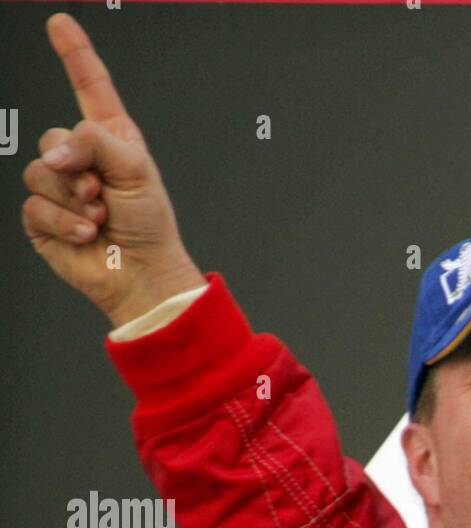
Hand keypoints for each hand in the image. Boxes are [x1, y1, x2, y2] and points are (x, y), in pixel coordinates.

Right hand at [21, 13, 205, 326]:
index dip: (75, 55)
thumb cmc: (150, 226)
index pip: (89, 88)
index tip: (61, 24)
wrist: (143, 274)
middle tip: (102, 192)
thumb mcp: (135, 168)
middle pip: (54, 137)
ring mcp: (60, 189)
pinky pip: (35, 206)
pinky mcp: (44, 219)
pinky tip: (87, 234)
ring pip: (41, 173)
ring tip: (100, 216)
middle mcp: (83, 160)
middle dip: (78, 166)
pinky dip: (64, 222)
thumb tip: (56, 151)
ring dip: (73, 199)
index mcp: (110, 140)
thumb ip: (95, 139)